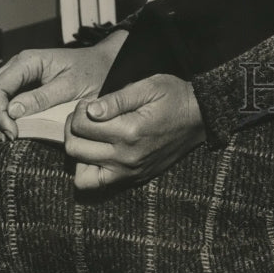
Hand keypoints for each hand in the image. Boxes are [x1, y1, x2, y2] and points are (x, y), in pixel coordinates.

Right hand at [0, 31, 127, 142]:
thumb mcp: (72, 86)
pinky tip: (5, 135)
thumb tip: (12, 111)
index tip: (11, 135)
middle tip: (3, 140)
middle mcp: (16, 66)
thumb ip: (43, 98)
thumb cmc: (92, 72)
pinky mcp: (19, 87)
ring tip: (2, 141)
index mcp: (27, 61)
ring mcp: (15, 76)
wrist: (104, 64)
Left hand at [65, 74, 205, 189]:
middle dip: (73, 129)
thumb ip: (117, 99)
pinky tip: (100, 151)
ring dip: (79, 153)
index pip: (83, 125)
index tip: (89, 103)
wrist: (200, 117)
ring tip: (89, 136)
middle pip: (76, 149)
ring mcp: (129, 172)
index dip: (79, 110)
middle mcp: (126, 157)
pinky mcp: (134, 179)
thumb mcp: (148, 87)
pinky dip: (91, 170)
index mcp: (129, 131)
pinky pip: (99, 185)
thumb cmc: (174, 96)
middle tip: (84, 116)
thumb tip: (90, 110)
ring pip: (82, 175)